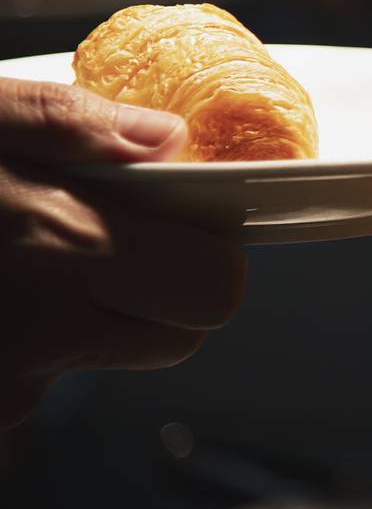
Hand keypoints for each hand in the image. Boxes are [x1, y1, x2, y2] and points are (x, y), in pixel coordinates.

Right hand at [0, 78, 246, 427]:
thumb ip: (74, 122)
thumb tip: (168, 139)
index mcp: (60, 245)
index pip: (213, 290)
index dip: (208, 255)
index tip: (182, 225)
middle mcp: (41, 330)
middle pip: (175, 337)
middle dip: (160, 292)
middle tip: (104, 243)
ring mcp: (4, 384)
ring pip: (103, 360)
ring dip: (84, 318)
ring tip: (15, 260)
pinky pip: (34, 385)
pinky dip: (21, 347)